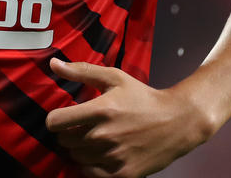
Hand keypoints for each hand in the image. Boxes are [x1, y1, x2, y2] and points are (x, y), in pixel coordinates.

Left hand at [45, 59, 211, 177]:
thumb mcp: (114, 78)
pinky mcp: (123, 174)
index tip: (62, 118)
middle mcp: (105, 135)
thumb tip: (53, 64)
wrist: (177, 122)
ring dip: (79, 150)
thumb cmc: (142, 97)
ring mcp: (114, 156)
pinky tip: (99, 154)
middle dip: (67, 133)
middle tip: (79, 128)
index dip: (54, 120)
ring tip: (92, 140)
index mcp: (101, 109)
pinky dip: (90, 166)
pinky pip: (91, 174)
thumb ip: (81, 71)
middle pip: (64, 141)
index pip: (56, 122)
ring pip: (76, 158)